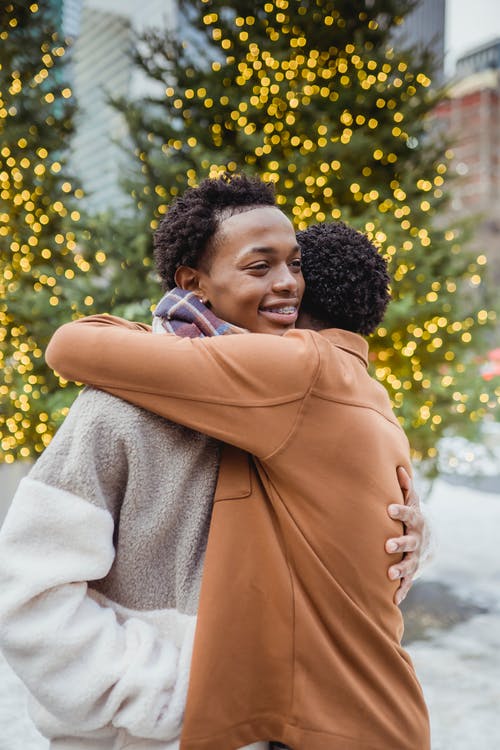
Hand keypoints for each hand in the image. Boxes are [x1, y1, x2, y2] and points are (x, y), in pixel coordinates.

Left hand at [386, 466, 428, 605]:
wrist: (426, 538)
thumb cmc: (409, 514)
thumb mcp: (410, 499)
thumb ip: (404, 486)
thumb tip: (399, 467)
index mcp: (415, 520)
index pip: (409, 514)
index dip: (400, 511)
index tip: (389, 509)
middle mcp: (417, 540)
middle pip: (410, 542)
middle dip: (399, 544)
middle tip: (387, 546)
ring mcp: (415, 557)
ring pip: (409, 565)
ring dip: (400, 570)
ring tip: (389, 575)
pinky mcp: (412, 571)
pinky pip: (407, 583)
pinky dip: (401, 591)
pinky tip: (393, 601)